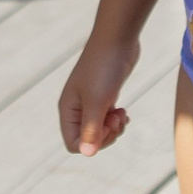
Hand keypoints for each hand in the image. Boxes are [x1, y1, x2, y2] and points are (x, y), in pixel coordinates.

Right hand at [58, 32, 140, 154]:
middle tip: (118, 120)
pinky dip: (117, 120)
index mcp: (68, 109)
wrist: (117, 39)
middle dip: (106, 136)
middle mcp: (76, 108)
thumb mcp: (98, 101)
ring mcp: (90, 101)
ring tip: (123, 115)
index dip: (92, 143)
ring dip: (113, 129)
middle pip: (88, 139)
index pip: (74, 143)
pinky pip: (107, 119)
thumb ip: (92, 129)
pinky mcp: (104, 95)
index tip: (105, 126)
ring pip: (100, 130)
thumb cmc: (104, 69)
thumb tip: (87, 154)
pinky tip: (124, 112)